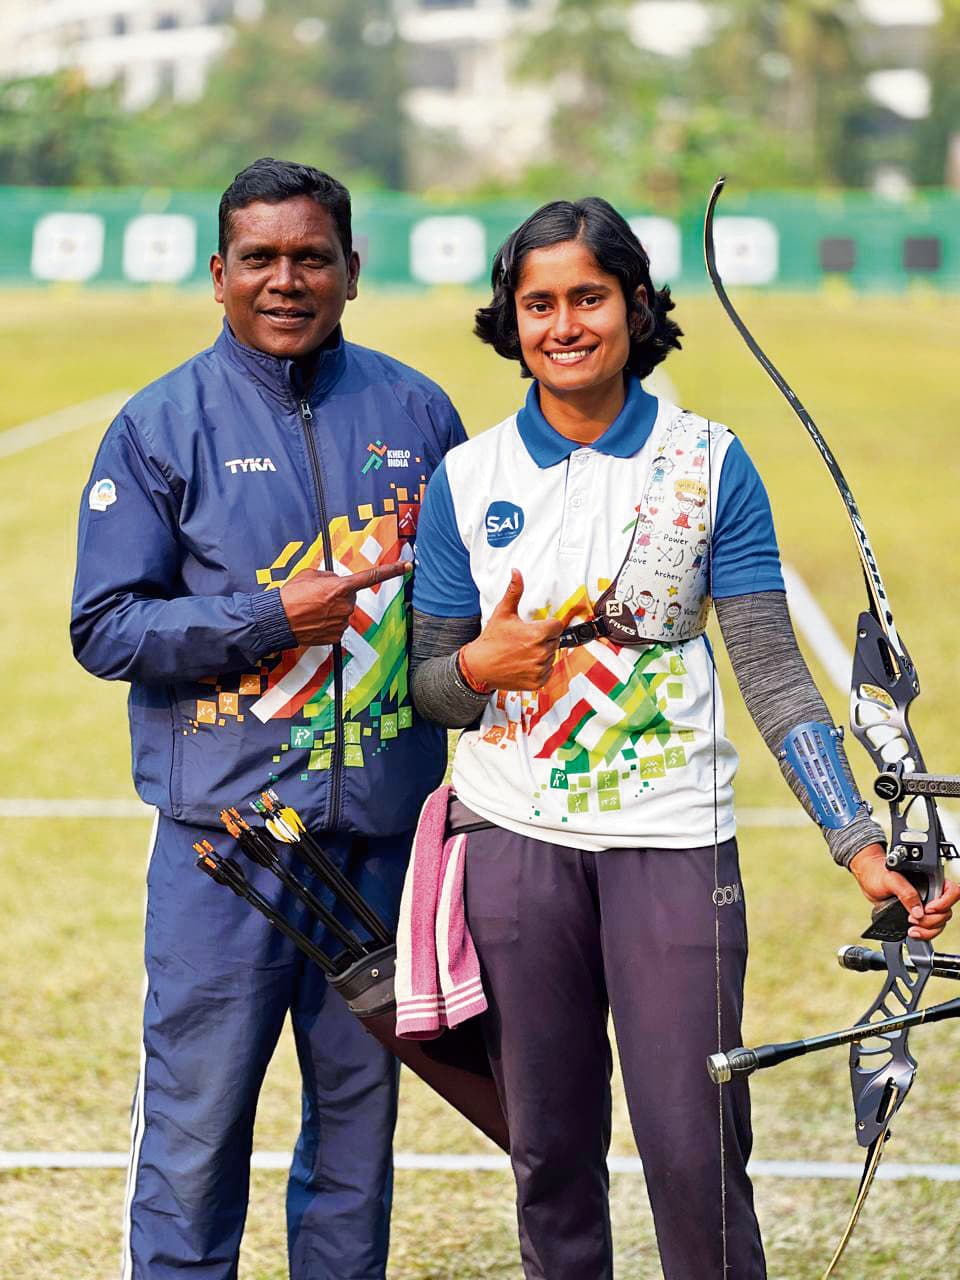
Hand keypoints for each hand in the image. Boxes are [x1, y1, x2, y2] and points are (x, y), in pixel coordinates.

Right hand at [280, 561, 410, 645]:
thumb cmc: (291, 595)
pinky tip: (314, 622)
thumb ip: (329, 575)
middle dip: (338, 596)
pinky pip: (337, 627)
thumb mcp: (310, 574)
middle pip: (350, 598)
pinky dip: (328, 624)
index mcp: (340, 587)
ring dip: (332, 610)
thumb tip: (335, 581)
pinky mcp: (336, 636)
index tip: (408, 566)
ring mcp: (342, 622)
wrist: (277, 620)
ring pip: (343, 613)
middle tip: (317, 598)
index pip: (371, 577)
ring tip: (312, 610)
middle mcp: (345, 605)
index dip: (392, 571)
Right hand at [462, 569, 563, 690]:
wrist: (479, 666)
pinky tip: (524, 663)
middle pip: (555, 641)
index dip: (547, 625)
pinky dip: (539, 668)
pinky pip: (547, 671)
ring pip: (551, 656)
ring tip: (523, 652)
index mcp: (537, 634)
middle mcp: (541, 652)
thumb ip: (514, 591)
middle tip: (525, 640)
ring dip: (541, 654)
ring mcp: (539, 668)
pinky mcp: (537, 681)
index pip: (557, 626)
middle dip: (543, 639)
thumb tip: (516, 572)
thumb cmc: (491, 640)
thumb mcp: (503, 613)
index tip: (535, 628)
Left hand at [848, 843, 959, 940]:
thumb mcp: (890, 878)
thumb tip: (917, 911)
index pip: (952, 892)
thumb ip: (905, 892)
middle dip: (931, 920)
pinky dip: (923, 934)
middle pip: (946, 912)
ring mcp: (926, 905)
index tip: (928, 908)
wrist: (868, 879)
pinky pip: (929, 929)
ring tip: (911, 927)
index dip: (944, 903)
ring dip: (927, 929)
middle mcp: (932, 893)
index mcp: (930, 879)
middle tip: (913, 918)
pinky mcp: (918, 915)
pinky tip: (912, 931)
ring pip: (940, 923)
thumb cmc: (878, 871)